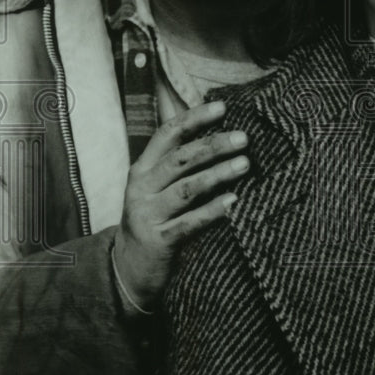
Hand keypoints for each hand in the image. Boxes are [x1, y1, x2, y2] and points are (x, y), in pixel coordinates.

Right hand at [113, 100, 248, 312]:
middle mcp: (142, 187)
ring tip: (245, 164)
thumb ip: (180, 163)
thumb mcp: (157, 186)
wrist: (129, 267)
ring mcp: (148, 214)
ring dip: (217, 174)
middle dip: (213, 145)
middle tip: (243, 138)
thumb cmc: (155, 218)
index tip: (223, 107)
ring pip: (187, 189)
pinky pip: (190, 222)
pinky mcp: (159, 240)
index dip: (194, 118)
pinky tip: (234, 201)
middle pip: (180, 159)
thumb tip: (220, 131)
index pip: (167, 134)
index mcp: (143, 168)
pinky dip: (213, 210)